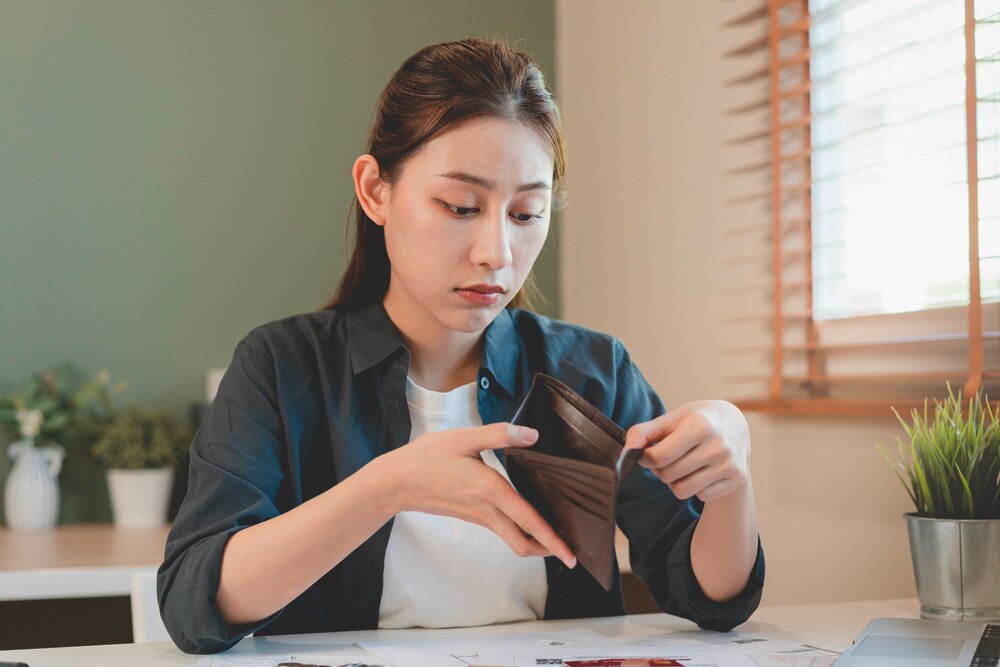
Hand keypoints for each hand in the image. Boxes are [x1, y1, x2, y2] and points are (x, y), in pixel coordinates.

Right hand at [379, 421, 576, 568]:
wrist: (396, 481)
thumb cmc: (427, 457)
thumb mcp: (464, 437)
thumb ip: (501, 434)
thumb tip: (533, 435)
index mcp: (490, 490)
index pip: (529, 522)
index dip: (552, 540)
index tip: (570, 554)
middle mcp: (487, 510)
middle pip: (523, 543)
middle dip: (549, 550)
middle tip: (570, 551)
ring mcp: (479, 517)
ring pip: (513, 540)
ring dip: (536, 542)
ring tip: (557, 535)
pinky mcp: (472, 516)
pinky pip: (502, 531)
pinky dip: (521, 532)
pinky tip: (528, 519)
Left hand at [623, 400, 749, 502]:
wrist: (736, 423)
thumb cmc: (696, 420)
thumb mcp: (671, 419)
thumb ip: (644, 433)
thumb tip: (627, 452)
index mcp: (699, 426)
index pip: (658, 457)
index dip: (645, 458)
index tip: (647, 453)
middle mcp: (717, 446)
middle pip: (668, 475)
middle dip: (660, 469)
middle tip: (667, 457)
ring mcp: (730, 464)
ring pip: (682, 491)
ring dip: (675, 481)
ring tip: (682, 465)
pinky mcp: (738, 478)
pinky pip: (700, 496)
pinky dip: (695, 487)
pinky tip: (701, 470)